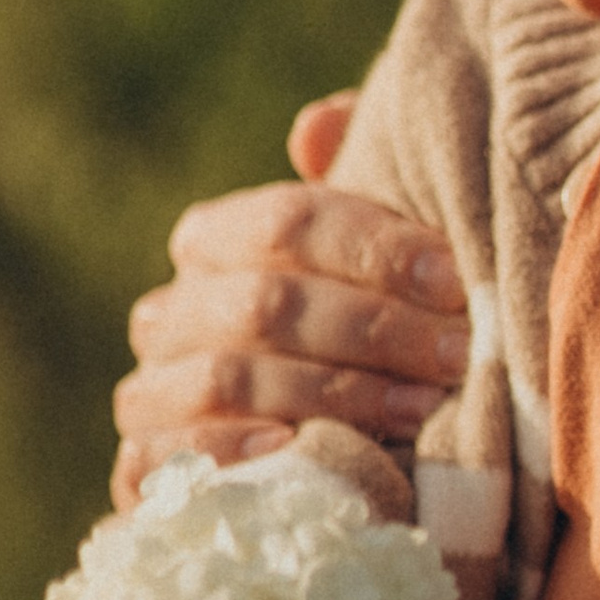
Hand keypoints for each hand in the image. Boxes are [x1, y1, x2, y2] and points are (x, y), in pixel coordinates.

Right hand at [110, 93, 470, 504]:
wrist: (338, 477)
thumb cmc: (374, 347)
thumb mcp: (387, 266)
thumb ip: (366, 184)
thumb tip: (318, 123)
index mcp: (217, 243)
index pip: (288, 221)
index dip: (376, 247)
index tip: (456, 281)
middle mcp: (171, 313)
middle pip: (265, 302)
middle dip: (374, 328)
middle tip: (458, 356)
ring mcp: (151, 395)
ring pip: (227, 377)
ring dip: (334, 394)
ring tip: (419, 413)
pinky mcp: (141, 477)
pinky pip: (172, 460)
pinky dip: (235, 456)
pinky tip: (299, 453)